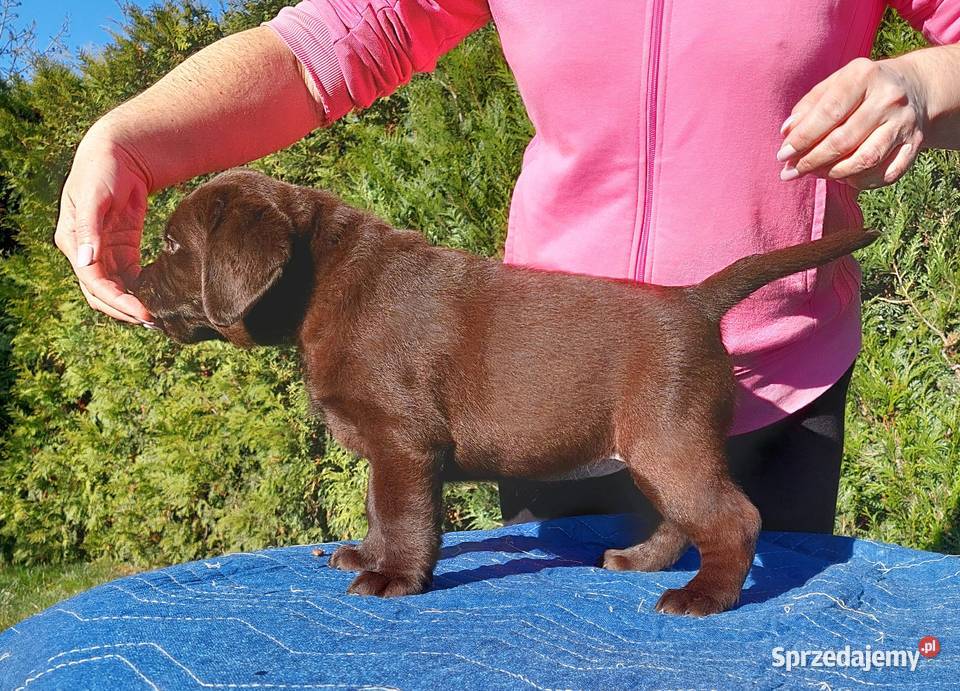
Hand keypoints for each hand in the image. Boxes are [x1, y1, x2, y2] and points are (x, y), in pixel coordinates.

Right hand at [54, 125, 153, 323]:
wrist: (121, 153)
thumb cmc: (103, 169)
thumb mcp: (95, 196)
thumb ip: (89, 228)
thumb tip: (84, 261)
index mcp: (72, 240)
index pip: (92, 280)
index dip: (115, 300)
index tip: (141, 312)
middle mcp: (84, 250)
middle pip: (100, 292)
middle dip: (124, 309)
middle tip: (153, 321)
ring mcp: (103, 251)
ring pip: (114, 288)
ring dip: (131, 304)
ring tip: (156, 317)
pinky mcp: (121, 248)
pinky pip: (127, 277)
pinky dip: (138, 290)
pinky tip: (156, 299)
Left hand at [777, 56, 927, 189]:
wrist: (914, 87)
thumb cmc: (860, 89)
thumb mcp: (834, 84)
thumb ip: (808, 106)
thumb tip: (786, 133)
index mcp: (864, 76)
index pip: (828, 112)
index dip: (803, 138)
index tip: (783, 155)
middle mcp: (888, 98)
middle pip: (844, 140)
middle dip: (811, 161)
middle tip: (791, 173)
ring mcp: (904, 122)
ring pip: (865, 160)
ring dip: (834, 174)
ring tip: (815, 174)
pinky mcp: (915, 144)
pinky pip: (886, 174)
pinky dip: (861, 182)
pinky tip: (844, 178)